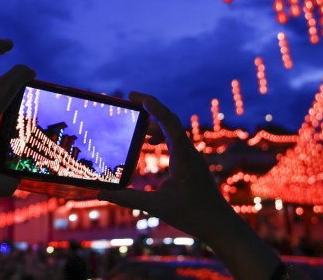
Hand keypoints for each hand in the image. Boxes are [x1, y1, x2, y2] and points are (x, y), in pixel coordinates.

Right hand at [99, 92, 281, 279]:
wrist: (220, 225)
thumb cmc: (193, 215)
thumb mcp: (157, 207)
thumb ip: (129, 198)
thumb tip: (102, 193)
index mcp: (184, 158)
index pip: (170, 124)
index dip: (154, 108)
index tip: (138, 97)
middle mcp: (189, 152)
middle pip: (171, 120)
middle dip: (151, 106)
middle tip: (131, 97)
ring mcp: (192, 156)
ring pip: (174, 129)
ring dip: (155, 121)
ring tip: (136, 120)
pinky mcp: (192, 162)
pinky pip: (176, 140)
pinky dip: (162, 134)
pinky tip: (149, 142)